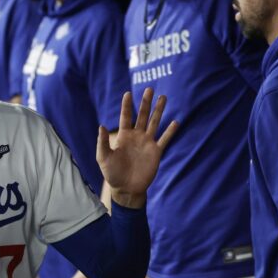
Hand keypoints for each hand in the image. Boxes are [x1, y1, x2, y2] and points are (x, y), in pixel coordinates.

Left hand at [96, 88, 178, 207]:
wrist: (126, 188)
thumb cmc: (112, 173)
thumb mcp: (103, 157)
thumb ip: (103, 142)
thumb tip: (101, 126)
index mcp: (123, 136)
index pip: (125, 117)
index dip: (126, 105)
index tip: (128, 93)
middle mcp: (136, 136)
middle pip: (142, 116)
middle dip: (145, 103)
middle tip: (149, 89)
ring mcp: (147, 143)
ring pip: (154, 123)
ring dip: (159, 111)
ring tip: (163, 98)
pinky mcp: (156, 152)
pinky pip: (165, 139)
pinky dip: (170, 131)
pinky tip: (175, 122)